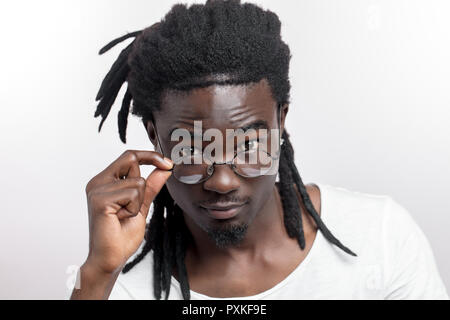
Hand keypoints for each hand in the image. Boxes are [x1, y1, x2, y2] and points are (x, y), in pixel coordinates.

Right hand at [83, 150, 172, 274]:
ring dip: (139, 202)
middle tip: (140, 202)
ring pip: (137, 181)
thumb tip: (165, 169)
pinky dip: (134, 209)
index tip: (168, 164)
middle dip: (146, 176)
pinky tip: (121, 219)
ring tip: (124, 216)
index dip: (150, 156)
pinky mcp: (100, 200)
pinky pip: (132, 194)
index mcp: (105, 181)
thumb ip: (151, 187)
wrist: (110, 259)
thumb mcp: (142, 206)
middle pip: (131, 158)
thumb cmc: (122, 236)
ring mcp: (97, 189)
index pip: (129, 156)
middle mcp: (98, 182)